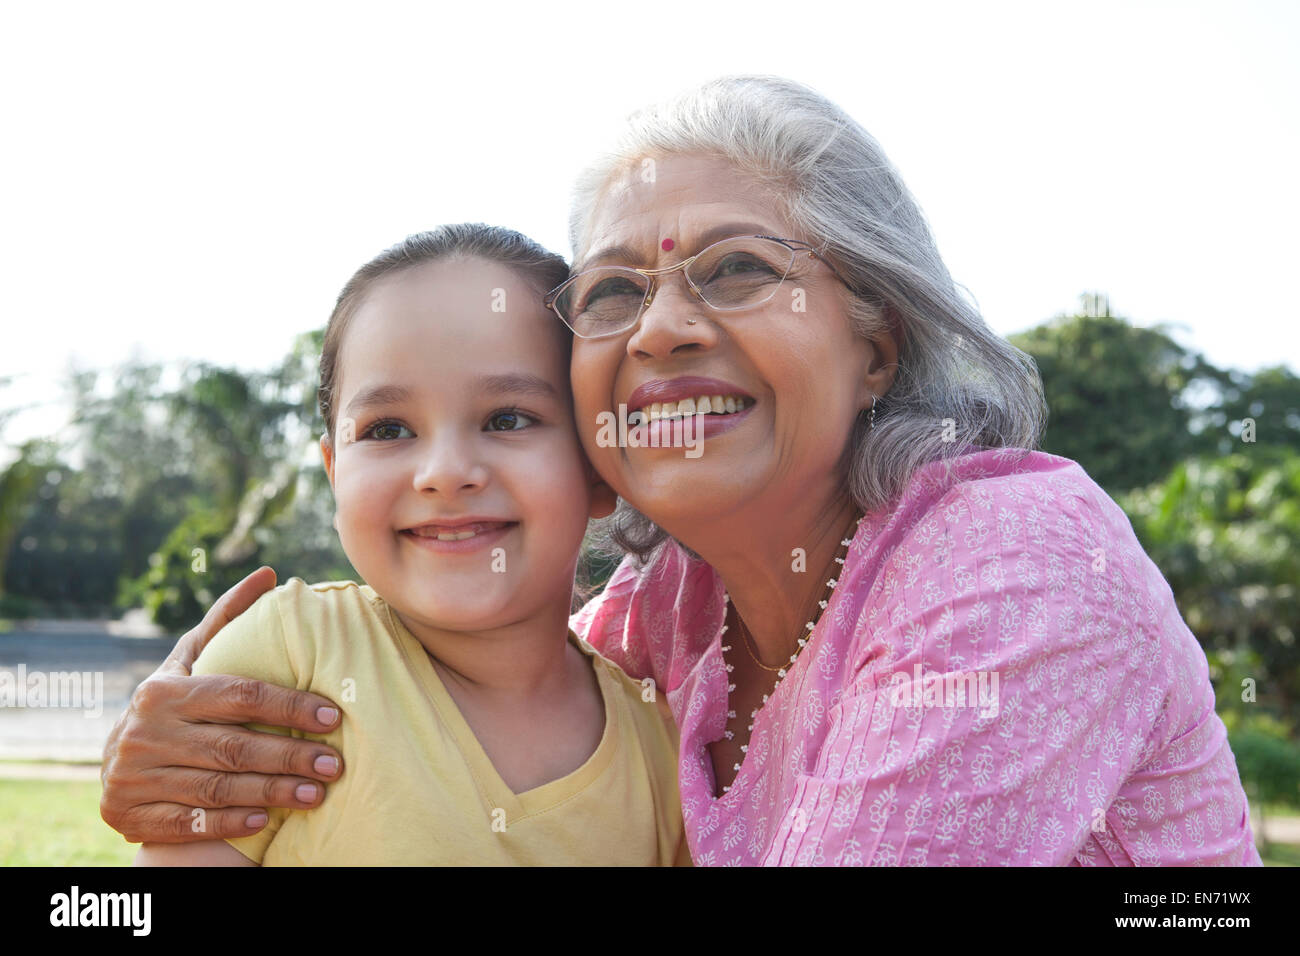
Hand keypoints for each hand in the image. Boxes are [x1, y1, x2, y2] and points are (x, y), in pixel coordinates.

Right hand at [100, 567, 344, 843]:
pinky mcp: (130, 817)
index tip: (332, 717)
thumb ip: (227, 619)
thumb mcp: (190, 660)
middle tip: (334, 764)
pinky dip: (230, 823)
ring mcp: (134, 778)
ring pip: (217, 788)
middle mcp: (146, 734)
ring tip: (316, 793)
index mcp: (163, 692)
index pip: (239, 696)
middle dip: (290, 756)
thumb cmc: (173, 702)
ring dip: (272, 793)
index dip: (289, 707)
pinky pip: (189, 824)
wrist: (116, 761)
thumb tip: (269, 574)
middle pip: (233, 746)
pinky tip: (267, 819)